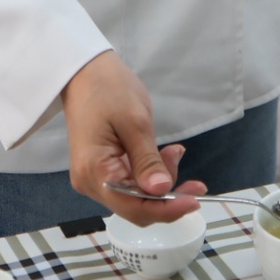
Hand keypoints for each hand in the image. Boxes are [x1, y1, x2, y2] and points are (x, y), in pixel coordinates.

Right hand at [61, 51, 204, 225]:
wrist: (85, 69)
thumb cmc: (109, 88)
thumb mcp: (135, 121)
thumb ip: (147, 160)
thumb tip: (161, 192)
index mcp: (94, 172)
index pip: (133, 207)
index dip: (166, 209)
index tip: (195, 200)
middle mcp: (90, 182)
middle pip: (134, 207)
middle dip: (166, 197)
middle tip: (195, 180)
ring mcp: (93, 177)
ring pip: (133, 197)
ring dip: (159, 183)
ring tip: (175, 153)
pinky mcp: (100, 169)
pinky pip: (128, 183)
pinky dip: (148, 174)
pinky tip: (163, 155)